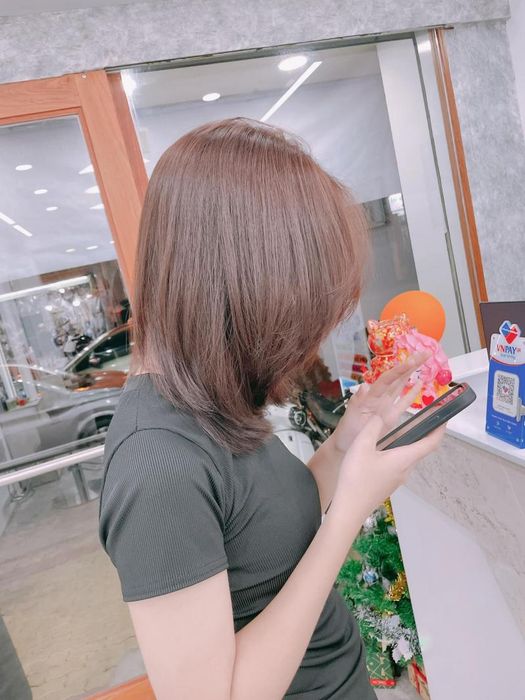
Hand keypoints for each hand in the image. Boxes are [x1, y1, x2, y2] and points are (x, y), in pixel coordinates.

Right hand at [330, 414, 444, 525]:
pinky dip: (399, 450)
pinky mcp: (389, 483)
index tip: (444, 416)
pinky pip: (399, 463)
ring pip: (409, 456)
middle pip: (421, 449)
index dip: (440, 428)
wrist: (349, 509)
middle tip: (421, 415)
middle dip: (425, 431)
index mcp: (404, 459)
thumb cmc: (356, 477)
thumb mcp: (361, 446)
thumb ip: (373, 427)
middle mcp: (406, 469)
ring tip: (401, 427)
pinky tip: (383, 447)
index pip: (431, 443)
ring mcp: (398, 478)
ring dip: (410, 441)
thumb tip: (382, 414)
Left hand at [331, 351, 430, 453]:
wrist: (346, 447)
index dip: (400, 370)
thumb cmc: (346, 432)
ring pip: (401, 386)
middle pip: (397, 378)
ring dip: (412, 374)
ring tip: (424, 361)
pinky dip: (411, 393)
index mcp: (371, 396)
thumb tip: (364, 386)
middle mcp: (380, 398)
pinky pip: (403, 402)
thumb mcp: (350, 417)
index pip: (387, 380)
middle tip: (425, 353)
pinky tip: (420, 384)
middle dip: (410, 365)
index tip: (412, 360)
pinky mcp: (390, 416)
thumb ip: (357, 401)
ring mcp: (385, 406)